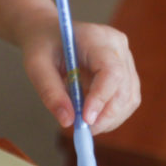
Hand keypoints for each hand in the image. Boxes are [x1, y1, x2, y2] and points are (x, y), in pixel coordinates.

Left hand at [22, 16, 140, 133]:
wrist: (49, 34)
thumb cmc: (41, 46)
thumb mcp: (36, 66)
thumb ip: (50, 92)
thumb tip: (68, 122)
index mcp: (97, 38)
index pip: (111, 71)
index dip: (101, 98)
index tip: (85, 120)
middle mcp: (118, 47)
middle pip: (124, 88)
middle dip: (106, 115)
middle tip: (83, 131)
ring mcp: (125, 59)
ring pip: (129, 98)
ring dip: (109, 119)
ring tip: (84, 125)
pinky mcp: (125, 73)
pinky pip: (125, 100)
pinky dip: (110, 115)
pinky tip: (91, 117)